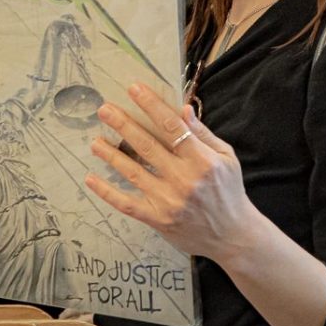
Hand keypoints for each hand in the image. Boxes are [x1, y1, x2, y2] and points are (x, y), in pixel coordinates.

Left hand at [87, 84, 260, 263]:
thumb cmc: (229, 191)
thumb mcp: (226, 158)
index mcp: (202, 160)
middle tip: (104, 109)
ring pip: (133, 173)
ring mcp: (169, 201)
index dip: (152, 106)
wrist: (233, 236)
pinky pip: (127, 203)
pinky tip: (91, 179)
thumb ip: (203, 134)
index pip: (172, 127)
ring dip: (110, 155)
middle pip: (147, 146)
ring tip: (95, 141)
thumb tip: (183, 109)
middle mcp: (184, 179)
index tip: (134, 90)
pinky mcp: (158, 219)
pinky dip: (107, 192)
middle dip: (123, 124)